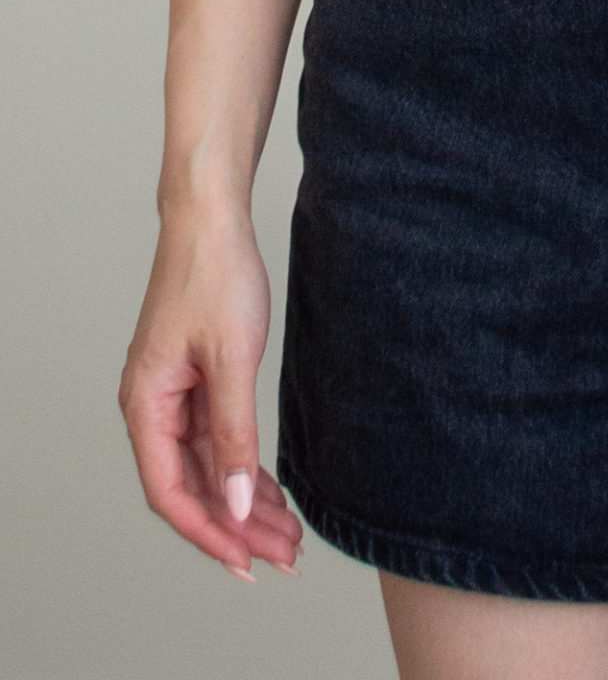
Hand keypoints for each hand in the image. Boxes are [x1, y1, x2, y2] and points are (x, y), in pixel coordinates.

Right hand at [119, 213, 301, 580]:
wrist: (213, 219)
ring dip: (243, 501)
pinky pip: (216, 439)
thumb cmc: (215, 275)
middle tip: (284, 556)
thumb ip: (233, 434)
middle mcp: (151, 406)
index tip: (247, 564)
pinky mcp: (195, 381)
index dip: (209, 533)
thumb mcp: (232, 359)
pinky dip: (243, 467)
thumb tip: (233, 503)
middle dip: (236, 525)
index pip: (171, 492)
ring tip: (286, 534)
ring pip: (207, 466)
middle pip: (192, 485)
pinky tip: (270, 491)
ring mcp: (173, 395)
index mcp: (146, 404)